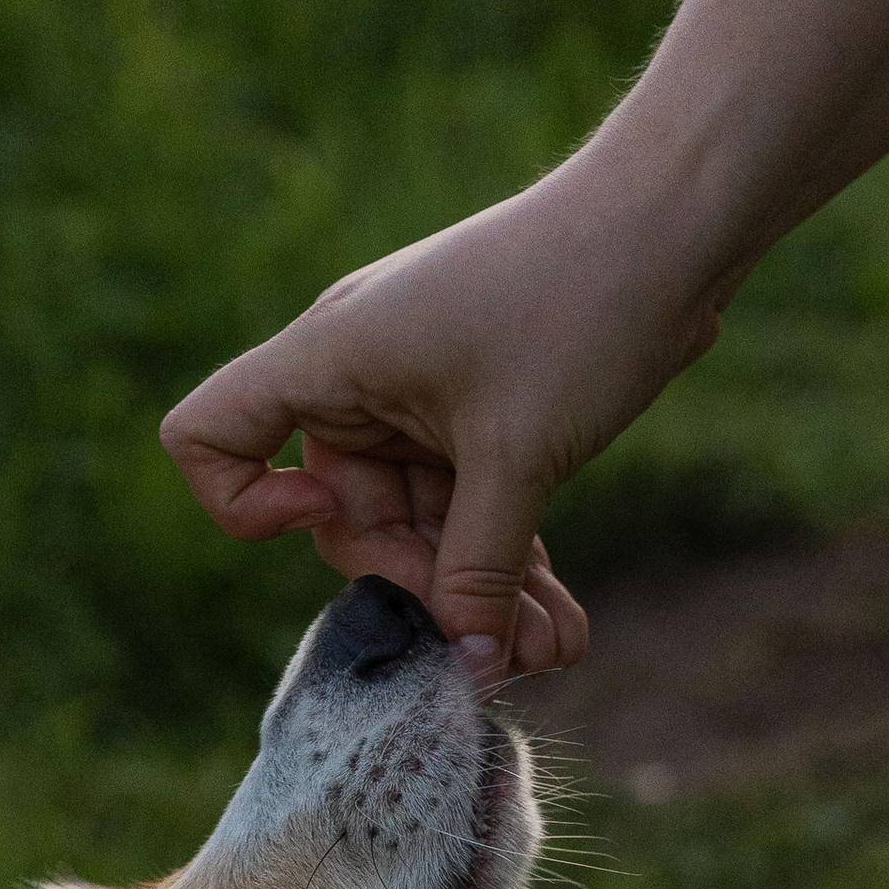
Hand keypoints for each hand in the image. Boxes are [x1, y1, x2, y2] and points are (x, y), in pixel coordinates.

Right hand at [160, 155, 717, 681]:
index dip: (244, 503)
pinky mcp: (482, 413)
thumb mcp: (518, 456)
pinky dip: (509, 564)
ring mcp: (422, 397)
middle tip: (503, 651)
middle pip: (345, 519)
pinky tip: (562, 624)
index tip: (329, 518)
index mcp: (332, 359)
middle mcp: (362, 378)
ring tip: (553, 649)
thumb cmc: (579, 305)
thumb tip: (464, 669)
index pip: (210, 433)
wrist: (678, 220)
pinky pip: (472, 509)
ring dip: (483, 594)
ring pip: (423, 528)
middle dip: (423, 590)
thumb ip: (476, 571)